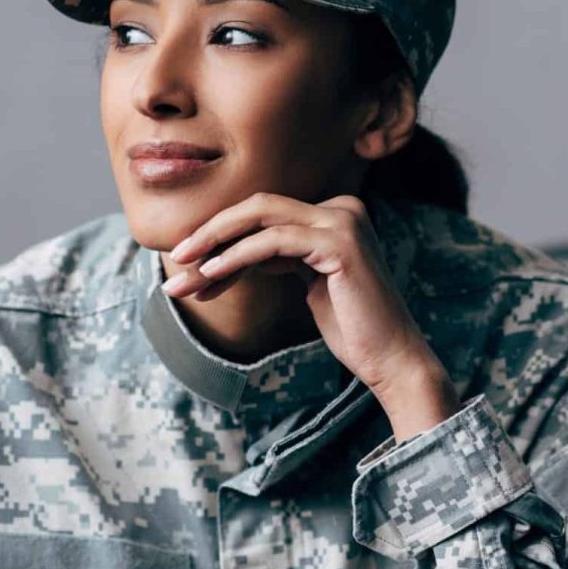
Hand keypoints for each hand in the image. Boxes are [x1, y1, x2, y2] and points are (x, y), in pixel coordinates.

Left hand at [162, 192, 459, 436]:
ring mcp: (343, 221)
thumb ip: (276, 259)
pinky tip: (211, 275)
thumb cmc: (351, 329)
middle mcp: (342, 208)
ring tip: (183, 274)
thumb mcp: (307, 283)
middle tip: (176, 256)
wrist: (392, 360)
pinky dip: (237, 256)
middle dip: (212, 231)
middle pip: (258, 208)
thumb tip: (225, 254)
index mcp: (335, 214)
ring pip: (260, 218)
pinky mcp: (339, 243)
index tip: (189, 264)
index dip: (223, 237)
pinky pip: (273, 241)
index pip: (266, 216)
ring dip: (215, 246)